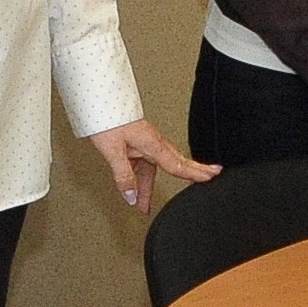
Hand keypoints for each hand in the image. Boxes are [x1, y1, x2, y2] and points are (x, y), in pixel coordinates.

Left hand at [88, 119, 216, 212]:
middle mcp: (151, 142)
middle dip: (189, 174)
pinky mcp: (133, 142)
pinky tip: (132, 188)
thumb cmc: (106, 120)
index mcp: (152, 143)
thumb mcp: (113, 151)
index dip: (193, 172)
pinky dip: (139, 178)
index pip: (177, 163)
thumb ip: (123, 175)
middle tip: (207, 179)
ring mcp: (142, 142)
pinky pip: (141, 164)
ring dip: (150, 186)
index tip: (210, 177)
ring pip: (153, 168)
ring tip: (145, 205)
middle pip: (173, 164)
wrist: (97, 101)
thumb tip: (131, 196)